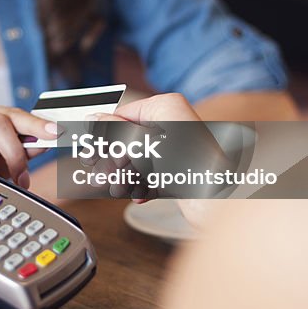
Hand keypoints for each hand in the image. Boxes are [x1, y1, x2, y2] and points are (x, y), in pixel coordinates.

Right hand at [89, 93, 204, 202]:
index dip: (104, 134)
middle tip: (98, 173)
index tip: (89, 150)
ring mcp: (175, 146)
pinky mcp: (178, 168)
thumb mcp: (141, 145)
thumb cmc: (187, 166)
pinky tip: (139, 195)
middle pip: (128, 137)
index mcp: (164, 107)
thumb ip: (114, 130)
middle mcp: (171, 122)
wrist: (218, 201)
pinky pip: (151, 172)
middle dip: (112, 159)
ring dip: (124, 176)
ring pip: (137, 157)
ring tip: (118, 188)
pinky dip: (141, 184)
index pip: (122, 114)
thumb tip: (93, 118)